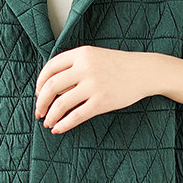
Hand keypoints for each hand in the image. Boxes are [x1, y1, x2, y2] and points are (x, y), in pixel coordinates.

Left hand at [34, 45, 151, 133]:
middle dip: (40, 102)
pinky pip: (76, 116)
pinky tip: (58, 129)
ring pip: (61, 104)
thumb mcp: (93, 56)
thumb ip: (73, 66)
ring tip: (47, 122)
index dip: (39, 83)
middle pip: (51, 87)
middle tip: (39, 111)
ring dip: (50, 116)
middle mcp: (85, 68)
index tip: (38, 94)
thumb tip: (50, 87)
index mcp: (81, 54)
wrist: (144, 71)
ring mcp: (93, 85)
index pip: (50, 68)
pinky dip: (63, 124)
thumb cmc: (117, 65)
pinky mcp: (101, 102)